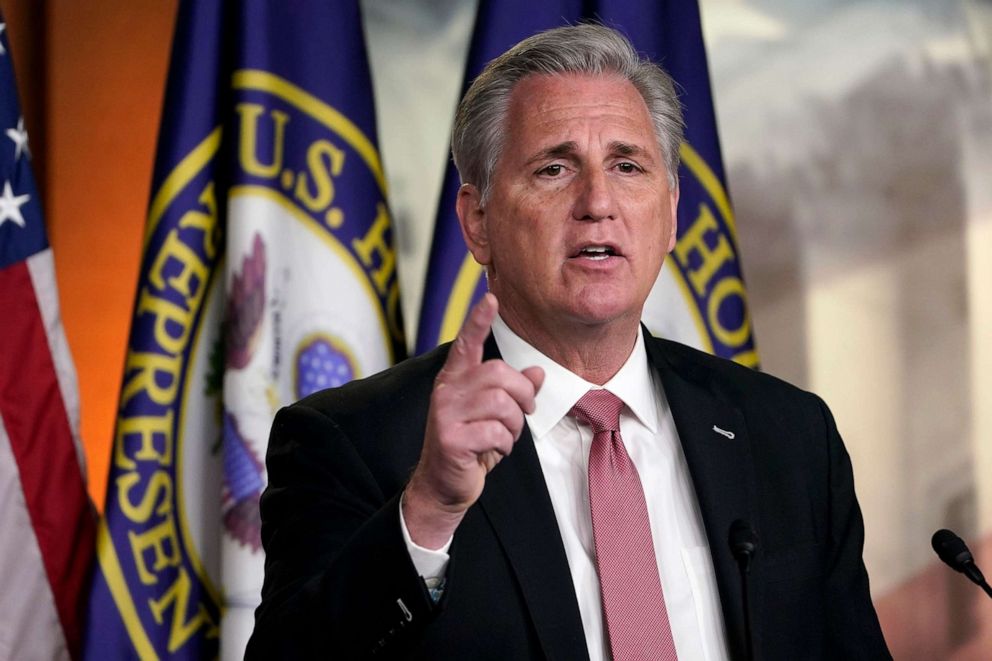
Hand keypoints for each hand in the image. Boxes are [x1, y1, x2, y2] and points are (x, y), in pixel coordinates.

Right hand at [403, 293, 544, 548]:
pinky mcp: (449, 438)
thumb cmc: (470, 446)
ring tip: (504, 438)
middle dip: (521, 395)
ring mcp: (445, 414)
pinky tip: (492, 453)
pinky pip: (496, 432)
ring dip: (513, 425)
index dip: (478, 320)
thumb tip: (536, 372)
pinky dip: (504, 445)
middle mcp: (446, 391)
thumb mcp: (494, 416)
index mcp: (455, 380)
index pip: (466, 343)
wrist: (443, 486)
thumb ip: (512, 392)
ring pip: (501, 404)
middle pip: (498, 374)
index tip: (490, 298)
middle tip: (524, 412)